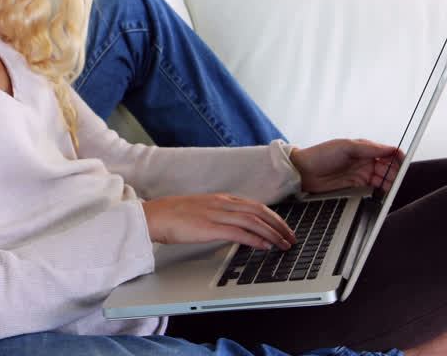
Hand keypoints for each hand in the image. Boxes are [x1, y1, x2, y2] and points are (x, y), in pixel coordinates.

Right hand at [142, 193, 295, 250]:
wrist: (154, 216)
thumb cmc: (174, 215)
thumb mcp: (202, 211)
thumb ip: (219, 215)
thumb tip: (234, 226)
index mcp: (221, 199)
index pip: (255, 206)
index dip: (274, 217)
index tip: (284, 228)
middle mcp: (222, 204)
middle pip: (260, 211)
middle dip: (279, 225)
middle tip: (291, 237)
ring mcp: (217, 214)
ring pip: (253, 221)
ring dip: (273, 233)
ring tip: (284, 244)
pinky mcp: (210, 227)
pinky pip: (239, 232)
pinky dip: (255, 239)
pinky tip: (264, 246)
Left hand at [290, 139, 403, 193]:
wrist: (303, 172)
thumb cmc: (321, 155)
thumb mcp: (345, 147)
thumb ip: (369, 148)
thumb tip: (390, 148)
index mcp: (365, 148)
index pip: (388, 153)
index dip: (398, 158)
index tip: (403, 165)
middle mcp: (365, 161)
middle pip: (388, 168)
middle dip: (395, 173)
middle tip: (396, 180)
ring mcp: (361, 174)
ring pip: (383, 180)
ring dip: (389, 184)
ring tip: (390, 188)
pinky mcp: (356, 187)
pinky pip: (373, 190)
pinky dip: (380, 192)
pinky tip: (383, 194)